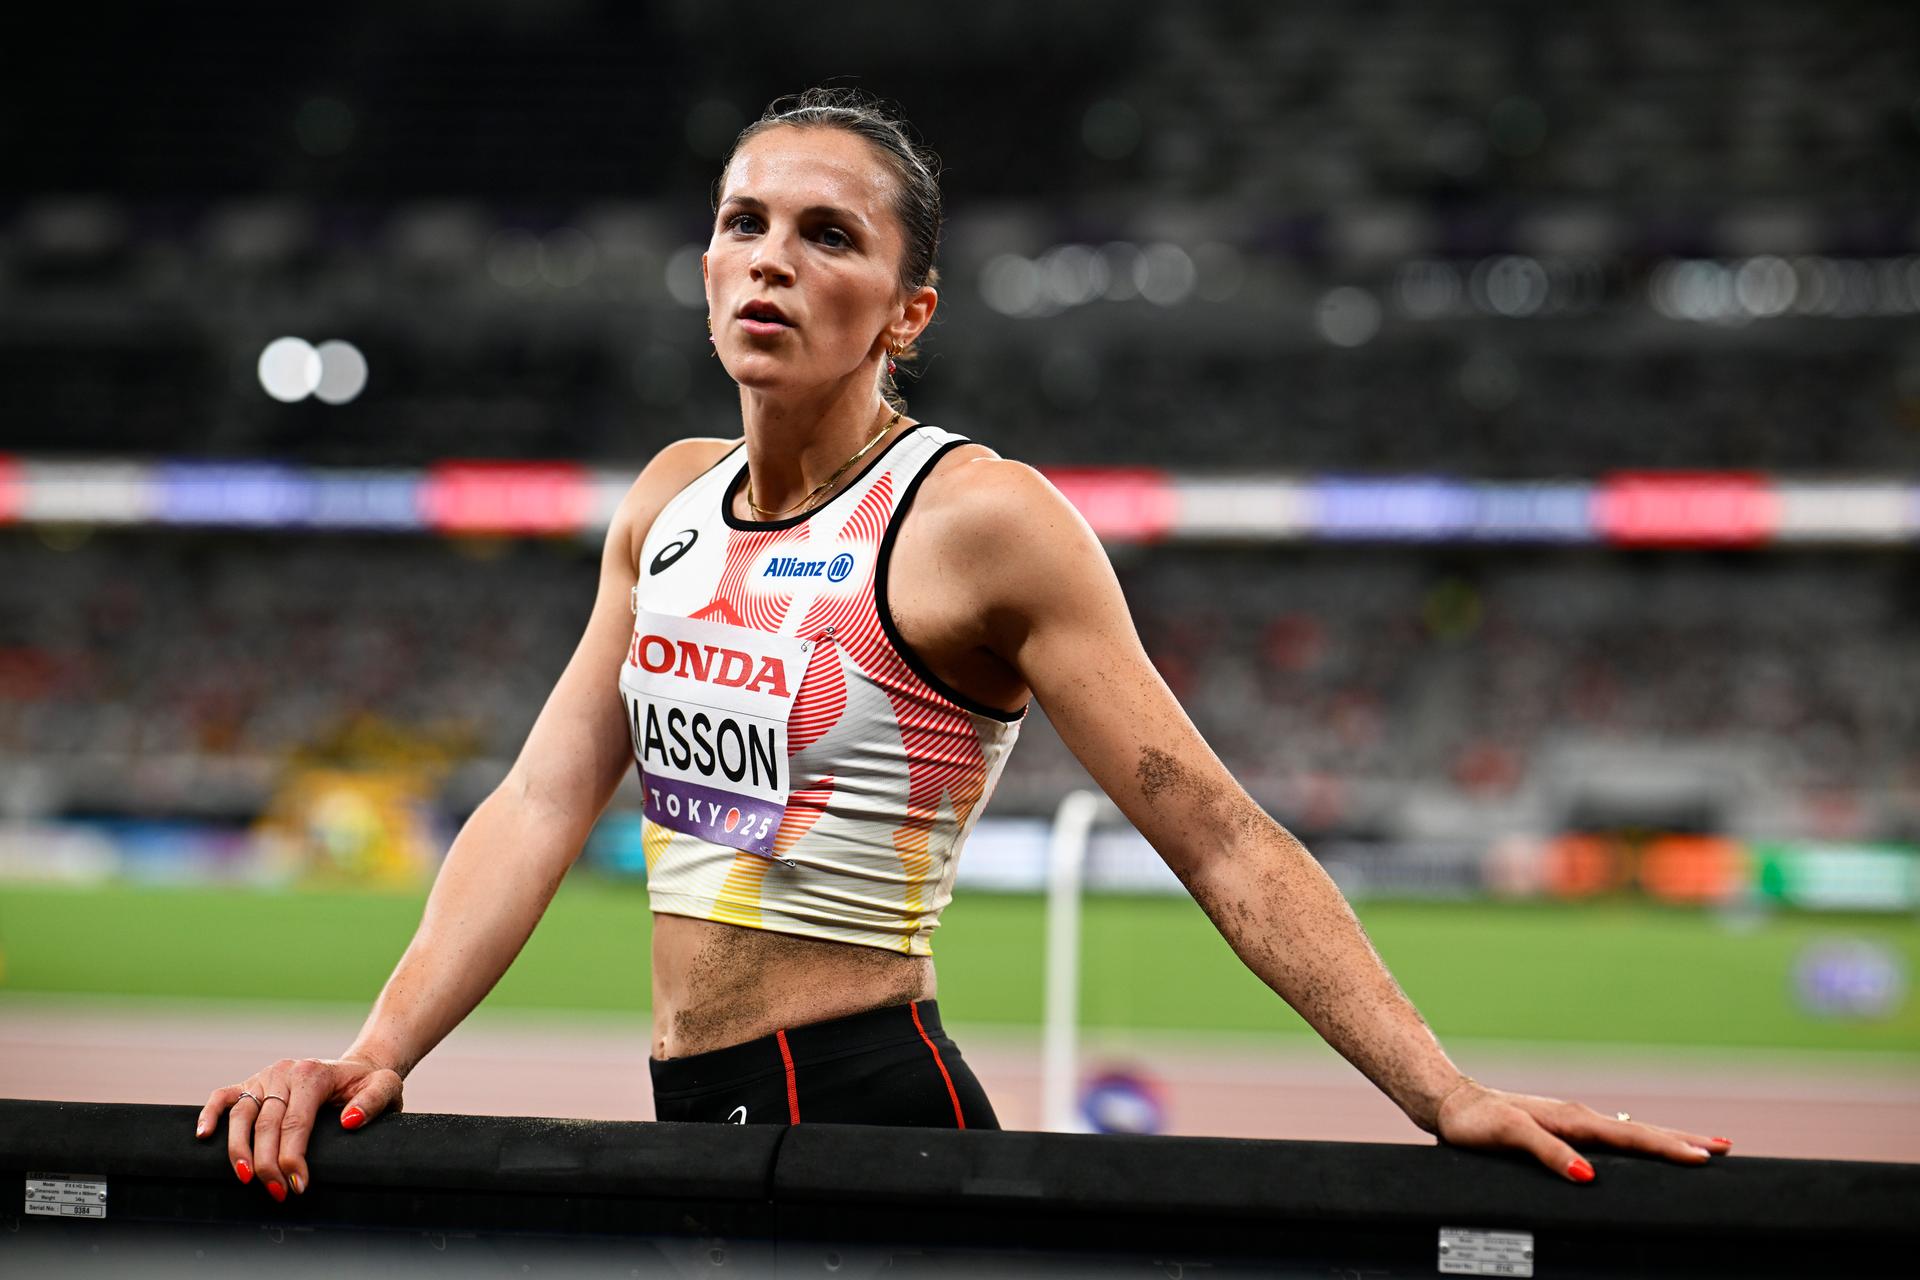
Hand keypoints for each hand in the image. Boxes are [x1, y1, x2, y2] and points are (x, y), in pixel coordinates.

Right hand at [193, 1057, 403, 1200]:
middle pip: (266, 1123)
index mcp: (313, 1074)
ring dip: (238, 1150)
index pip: (296, 1121)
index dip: (293, 1157)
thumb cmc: (369, 1083)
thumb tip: (349, 1122)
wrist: (357, 1069)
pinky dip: (210, 1114)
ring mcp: (265, 1076)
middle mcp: (285, 1072)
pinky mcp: (251, 1082)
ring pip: (241, 1114)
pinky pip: (224, 1095)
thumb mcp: (386, 1087)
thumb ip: (373, 1102)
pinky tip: (203, 1137)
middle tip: (278, 1193)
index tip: (298, 1185)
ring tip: (246, 1179)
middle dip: (269, 1163)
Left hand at [1433, 1078, 1733, 1182]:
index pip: (1631, 1138)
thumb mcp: (1510, 1137)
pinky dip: (1639, 1141)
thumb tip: (1588, 1176)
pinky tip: (1649, 1147)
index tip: (1706, 1157)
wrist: (1452, 1105)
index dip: (1668, 1148)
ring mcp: (1574, 1122)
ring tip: (1703, 1147)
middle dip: (1683, 1141)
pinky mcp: (1564, 1130)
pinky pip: (1612, 1137)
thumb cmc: (1478, 1123)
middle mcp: (1579, 1118)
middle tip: (1725, 1150)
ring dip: (1667, 1139)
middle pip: (1641, 1133)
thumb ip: (1548, 1154)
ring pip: (1630, 1133)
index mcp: (1574, 1120)